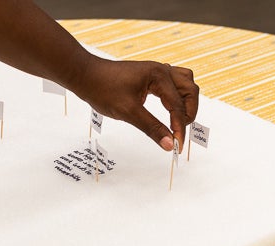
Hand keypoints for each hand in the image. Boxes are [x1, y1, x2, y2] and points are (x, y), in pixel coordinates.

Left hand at [72, 57, 198, 151]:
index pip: (178, 105)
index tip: (177, 146)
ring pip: (185, 84)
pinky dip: (177, 97)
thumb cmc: (102, 89)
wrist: (85, 75)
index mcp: (159, 76)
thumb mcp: (128, 112)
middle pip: (190, 90)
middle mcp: (161, 70)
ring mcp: (156, 72)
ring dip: (186, 102)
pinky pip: (173, 84)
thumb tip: (169, 144)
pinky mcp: (150, 76)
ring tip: (177, 121)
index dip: (179, 128)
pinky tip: (168, 110)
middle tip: (179, 133)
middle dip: (189, 113)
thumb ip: (151, 128)